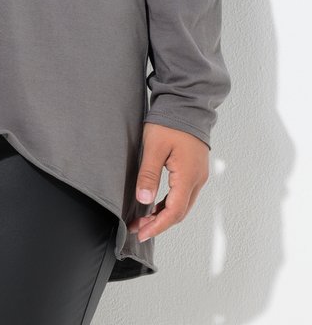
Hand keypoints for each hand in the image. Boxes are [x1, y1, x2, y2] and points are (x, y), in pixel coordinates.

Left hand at [127, 122, 209, 242]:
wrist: (186, 103)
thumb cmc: (169, 123)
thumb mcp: (154, 147)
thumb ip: (149, 175)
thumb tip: (144, 201)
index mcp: (188, 176)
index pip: (174, 212)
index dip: (157, 226)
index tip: (141, 233)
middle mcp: (197, 179)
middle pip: (179, 212)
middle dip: (159, 223)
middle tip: (138, 228)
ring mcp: (198, 175)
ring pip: (182, 205)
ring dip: (164, 215)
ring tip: (143, 219)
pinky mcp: (195, 170)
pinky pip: (183, 194)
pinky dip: (170, 204)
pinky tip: (155, 204)